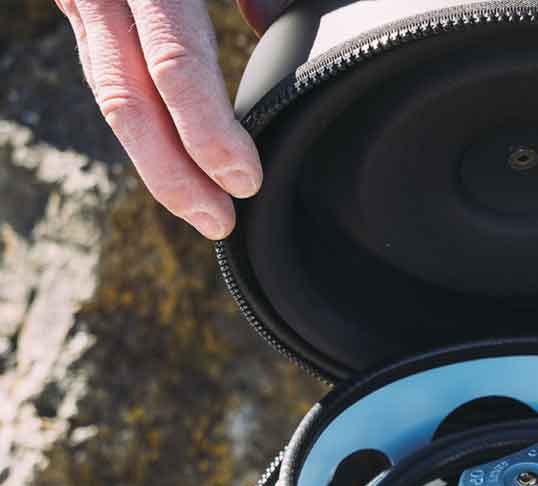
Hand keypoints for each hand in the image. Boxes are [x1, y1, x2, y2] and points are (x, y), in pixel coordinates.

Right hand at [55, 0, 287, 238]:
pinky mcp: (82, 6)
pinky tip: (178, 165)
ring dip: (156, 164)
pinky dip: (146, 129)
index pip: (175, 64)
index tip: (245, 180)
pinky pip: (112, 77)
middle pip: (128, 99)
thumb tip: (268, 23)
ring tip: (202, 212)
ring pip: (112, 96)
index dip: (208, 132)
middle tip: (220, 223)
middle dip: (174, 175)